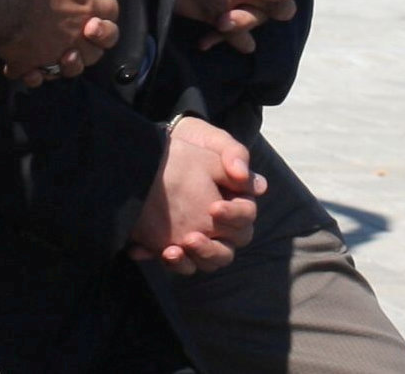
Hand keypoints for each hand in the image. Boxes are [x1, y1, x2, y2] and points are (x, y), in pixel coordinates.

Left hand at [132, 118, 264, 272]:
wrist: (162, 143)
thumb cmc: (195, 141)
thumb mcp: (215, 142)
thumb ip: (235, 155)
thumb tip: (260, 185)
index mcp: (237, 202)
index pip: (245, 218)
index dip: (233, 217)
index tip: (213, 208)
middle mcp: (221, 226)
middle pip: (227, 250)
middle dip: (210, 249)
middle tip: (191, 238)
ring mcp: (198, 236)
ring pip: (203, 263)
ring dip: (189, 261)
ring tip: (170, 252)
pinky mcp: (173, 243)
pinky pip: (173, 261)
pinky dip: (161, 259)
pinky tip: (144, 250)